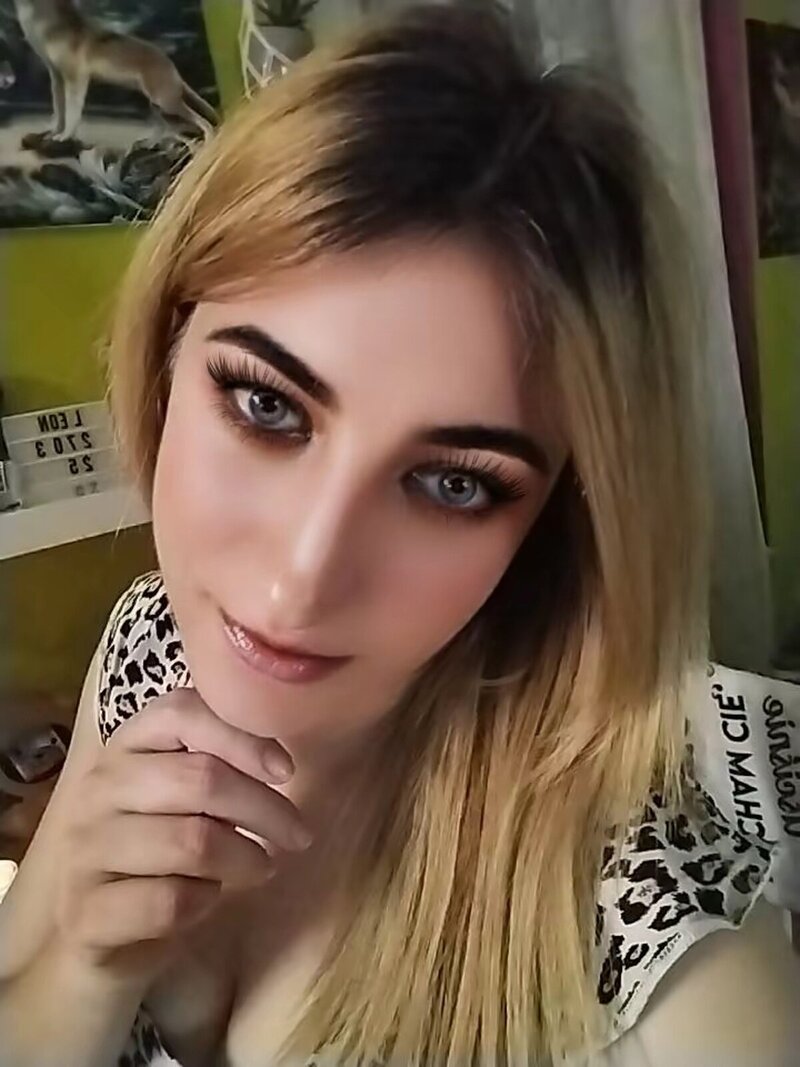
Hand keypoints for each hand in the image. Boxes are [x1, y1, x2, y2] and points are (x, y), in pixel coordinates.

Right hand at [53, 687, 310, 978]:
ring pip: (192, 841)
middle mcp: (97, 789)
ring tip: (262, 866)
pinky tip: (209, 898)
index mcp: (125, 745)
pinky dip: (206, 900)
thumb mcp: (187, 796)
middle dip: (264, 808)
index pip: (181, 712)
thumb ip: (219, 762)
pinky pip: (171, 901)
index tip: (285, 770)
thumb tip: (280, 759)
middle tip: (298, 833)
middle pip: (200, 778)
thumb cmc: (161, 850)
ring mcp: (85, 850)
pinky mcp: (87, 913)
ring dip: (245, 857)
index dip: (242, 736)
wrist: (104, 933)